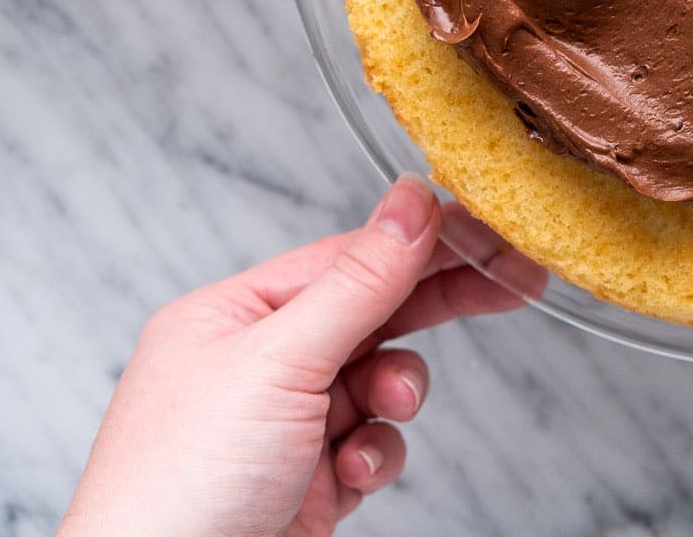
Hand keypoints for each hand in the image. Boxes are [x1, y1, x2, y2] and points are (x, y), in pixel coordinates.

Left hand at [60, 173, 545, 536]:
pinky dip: (375, 454)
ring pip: (379, 379)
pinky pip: (371, 445)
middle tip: (515, 279)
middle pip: (373, 310)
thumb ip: (359, 281)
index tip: (490, 228)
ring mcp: (283, 426)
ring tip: (389, 409)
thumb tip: (412, 200)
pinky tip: (352, 470)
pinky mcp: (306, 482)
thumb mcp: (279, 361)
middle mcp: (257, 364)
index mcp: (234, 316)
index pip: (348, 256)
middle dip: (440, 299)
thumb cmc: (177, 491)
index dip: (423, 240)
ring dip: (397, 392)